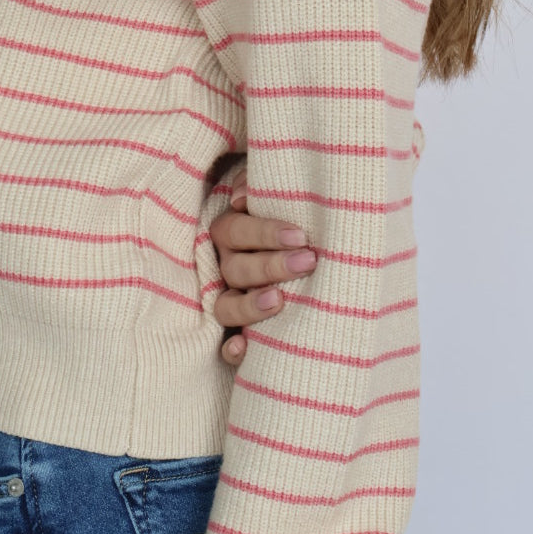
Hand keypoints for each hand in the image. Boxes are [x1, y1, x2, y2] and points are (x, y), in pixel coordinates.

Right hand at [209, 166, 317, 365]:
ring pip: (226, 306)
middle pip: (236, 268)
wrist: (298, 245)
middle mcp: (225, 265)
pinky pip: (224, 343)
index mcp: (230, 231)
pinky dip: (231, 349)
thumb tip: (242, 197)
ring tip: (279, 300)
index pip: (237, 230)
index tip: (300, 235)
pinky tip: (243, 348)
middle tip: (308, 261)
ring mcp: (228, 298)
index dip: (265, 233)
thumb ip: (259, 185)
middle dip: (271, 266)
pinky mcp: (236, 330)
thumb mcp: (275, 193)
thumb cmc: (287, 214)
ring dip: (249, 306)